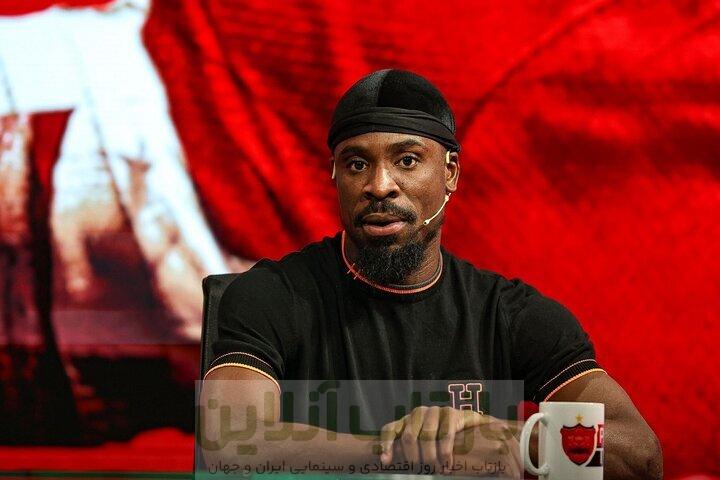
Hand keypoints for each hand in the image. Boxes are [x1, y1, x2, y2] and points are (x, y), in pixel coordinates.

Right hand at [379, 406, 519, 474]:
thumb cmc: (468, 433)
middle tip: (432, 471)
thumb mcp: (479, 433)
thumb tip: (507, 459)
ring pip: (407, 434)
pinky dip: (385, 445)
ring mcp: (413, 416)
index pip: (447, 430)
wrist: (455, 422)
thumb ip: (488, 441)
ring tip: (417, 469)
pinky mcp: (400, 422)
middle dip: (428, 457)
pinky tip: (386, 460)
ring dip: (410, 455)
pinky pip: (388, 430)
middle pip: (425, 435)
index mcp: (451, 414)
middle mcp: (430, 412)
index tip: (446, 468)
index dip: (446, 450)